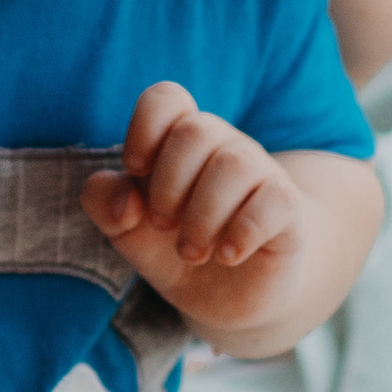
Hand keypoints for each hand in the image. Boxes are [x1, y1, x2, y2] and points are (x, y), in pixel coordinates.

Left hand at [81, 83, 306, 335]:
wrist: (231, 293)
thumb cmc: (176, 245)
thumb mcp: (126, 230)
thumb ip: (104, 203)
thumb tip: (126, 201)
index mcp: (179, 141)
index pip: (167, 98)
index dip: (144, 129)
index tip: (136, 171)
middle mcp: (222, 147)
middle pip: (195, 130)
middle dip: (168, 185)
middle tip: (163, 225)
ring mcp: (259, 173)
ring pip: (234, 163)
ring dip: (202, 216)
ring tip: (191, 252)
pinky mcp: (287, 207)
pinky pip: (274, 199)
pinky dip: (242, 231)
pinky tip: (226, 255)